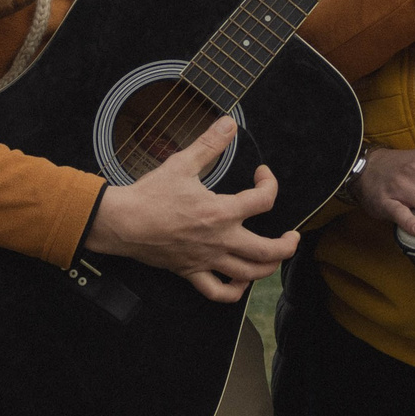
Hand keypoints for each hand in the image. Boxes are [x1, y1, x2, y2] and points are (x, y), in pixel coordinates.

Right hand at [81, 117, 297, 301]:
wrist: (122, 222)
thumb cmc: (150, 194)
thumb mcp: (182, 163)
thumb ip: (209, 143)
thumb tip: (229, 123)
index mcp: (221, 212)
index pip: (263, 200)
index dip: (270, 183)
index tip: (262, 174)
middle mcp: (219, 240)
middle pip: (267, 251)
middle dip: (287, 245)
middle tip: (292, 235)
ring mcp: (206, 259)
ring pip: (248, 274)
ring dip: (268, 268)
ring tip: (273, 257)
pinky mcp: (191, 272)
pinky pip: (217, 292)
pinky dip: (233, 292)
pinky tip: (239, 282)